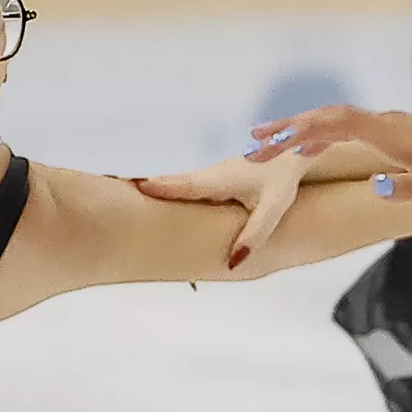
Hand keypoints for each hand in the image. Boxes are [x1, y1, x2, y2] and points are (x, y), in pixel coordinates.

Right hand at [135, 150, 311, 267]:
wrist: (294, 149)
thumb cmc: (283, 178)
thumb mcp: (272, 210)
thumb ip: (254, 235)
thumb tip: (233, 262)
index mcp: (220, 180)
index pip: (184, 186)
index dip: (160, 188)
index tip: (134, 188)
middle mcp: (211, 174)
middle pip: (175, 184)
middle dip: (150, 189)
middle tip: (117, 192)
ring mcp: (212, 173)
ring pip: (181, 184)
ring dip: (158, 188)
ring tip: (128, 194)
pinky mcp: (216, 176)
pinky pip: (189, 185)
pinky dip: (172, 188)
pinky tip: (156, 194)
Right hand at [248, 105, 411, 230]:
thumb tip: (377, 185)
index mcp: (401, 137)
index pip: (343, 123)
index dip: (304, 132)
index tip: (273, 146)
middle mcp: (394, 125)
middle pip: (332, 117)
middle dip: (290, 129)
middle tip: (252, 147)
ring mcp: (395, 128)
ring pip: (339, 120)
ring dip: (301, 131)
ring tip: (264, 147)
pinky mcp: (399, 135)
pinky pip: (352, 128)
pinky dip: (322, 134)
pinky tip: (305, 148)